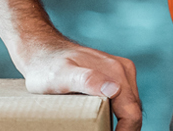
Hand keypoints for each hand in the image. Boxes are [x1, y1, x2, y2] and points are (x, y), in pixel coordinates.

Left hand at [0, 0, 139, 128]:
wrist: (40, 49)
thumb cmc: (46, 65)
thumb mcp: (62, 75)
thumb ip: (87, 81)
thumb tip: (114, 90)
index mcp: (116, 73)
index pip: (132, 114)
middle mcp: (123, 71)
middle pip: (133, 112)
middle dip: (123, 128)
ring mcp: (120, 72)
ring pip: (129, 107)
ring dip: (120, 122)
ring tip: (101, 128)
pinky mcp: (115, 76)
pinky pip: (122, 100)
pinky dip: (116, 113)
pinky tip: (102, 117)